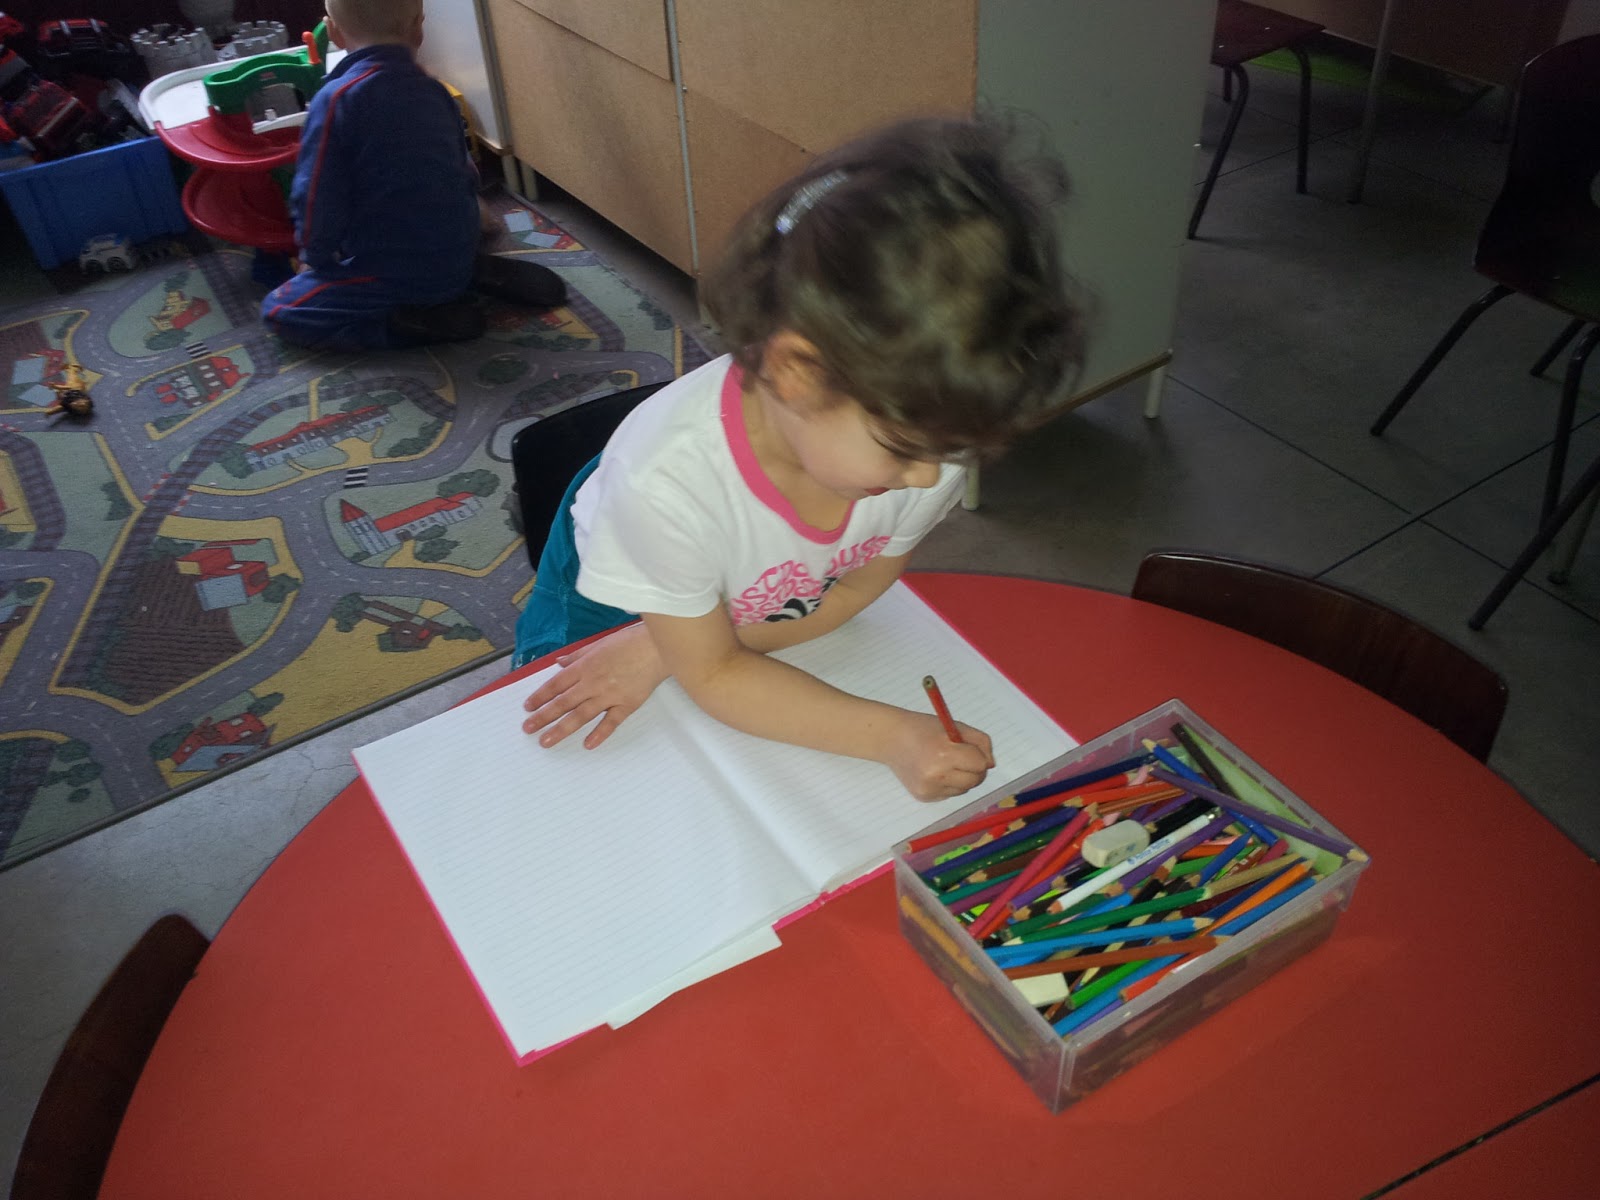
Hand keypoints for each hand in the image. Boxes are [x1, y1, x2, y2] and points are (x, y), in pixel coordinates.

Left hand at [520, 624, 667, 748]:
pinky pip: (611, 722)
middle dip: (543, 717)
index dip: (540, 697)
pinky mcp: (627, 704)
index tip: (528, 708)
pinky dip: (599, 734)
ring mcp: (610, 695)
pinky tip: (587, 744)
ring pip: (581, 715)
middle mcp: (593, 682)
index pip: (556, 684)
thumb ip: (576, 656)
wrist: (657, 647)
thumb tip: (559, 663)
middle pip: (563, 703)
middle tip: (528, 729)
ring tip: (546, 741)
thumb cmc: (628, 642)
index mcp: (584, 666)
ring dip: (561, 729)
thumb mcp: (598, 644)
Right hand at [884, 713, 995, 801]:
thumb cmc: (923, 729)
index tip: (971, 750)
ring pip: (964, 789)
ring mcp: (929, 789)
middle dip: (975, 769)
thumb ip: (980, 742)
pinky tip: (935, 771)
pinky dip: (949, 784)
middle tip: (964, 758)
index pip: (979, 764)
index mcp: (944, 754)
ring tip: (946, 762)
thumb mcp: (955, 726)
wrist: (891, 739)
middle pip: (974, 781)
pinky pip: (950, 794)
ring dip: (962, 777)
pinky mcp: (924, 797)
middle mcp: (937, 775)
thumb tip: (990, 764)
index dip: (979, 756)